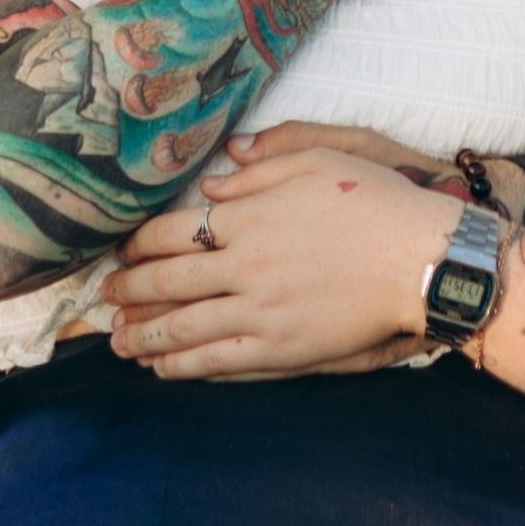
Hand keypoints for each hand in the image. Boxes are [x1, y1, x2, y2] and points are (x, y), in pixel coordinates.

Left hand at [104, 146, 440, 377]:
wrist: (421, 258)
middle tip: (103, 298)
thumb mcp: (320, 158)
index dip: (139, 245)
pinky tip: (164, 367)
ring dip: (143, 335)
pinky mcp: (281, 350)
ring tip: (118, 340)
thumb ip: (260, 169)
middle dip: (127, 291)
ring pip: (183, 329)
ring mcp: (260, 313)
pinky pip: (218, 361)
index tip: (121, 252)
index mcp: (249, 217)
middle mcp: (245, 267)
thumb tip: (213, 183)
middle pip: (167, 283)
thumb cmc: (376, 201)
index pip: (174, 233)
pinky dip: (183, 366)